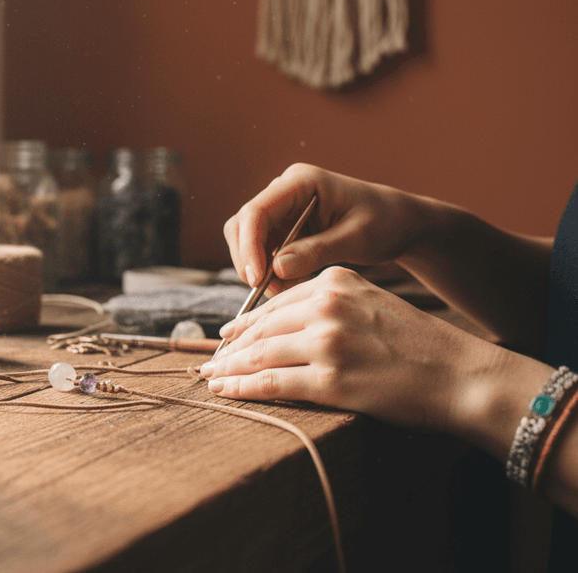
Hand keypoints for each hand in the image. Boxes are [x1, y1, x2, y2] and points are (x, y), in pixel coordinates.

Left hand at [201, 266, 503, 431]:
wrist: (460, 374)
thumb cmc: (419, 345)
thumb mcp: (371, 303)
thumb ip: (331, 304)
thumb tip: (284, 323)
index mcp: (335, 282)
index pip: (276, 303)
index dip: (246, 323)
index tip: (228, 335)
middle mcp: (327, 306)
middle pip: (262, 328)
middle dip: (231, 346)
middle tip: (211, 359)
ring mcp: (327, 343)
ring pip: (260, 354)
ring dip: (229, 368)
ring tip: (211, 377)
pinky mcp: (331, 380)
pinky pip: (272, 382)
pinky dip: (242, 388)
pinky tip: (225, 391)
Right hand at [223, 163, 428, 294]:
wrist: (400, 223)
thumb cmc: (386, 222)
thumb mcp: (356, 238)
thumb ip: (316, 251)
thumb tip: (276, 268)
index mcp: (300, 181)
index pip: (257, 211)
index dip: (249, 246)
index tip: (256, 279)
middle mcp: (284, 191)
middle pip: (243, 225)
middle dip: (249, 260)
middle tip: (266, 292)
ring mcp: (282, 209)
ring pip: (248, 241)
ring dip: (259, 269)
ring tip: (285, 292)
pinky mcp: (284, 227)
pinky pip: (263, 252)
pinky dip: (270, 272)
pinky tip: (291, 286)